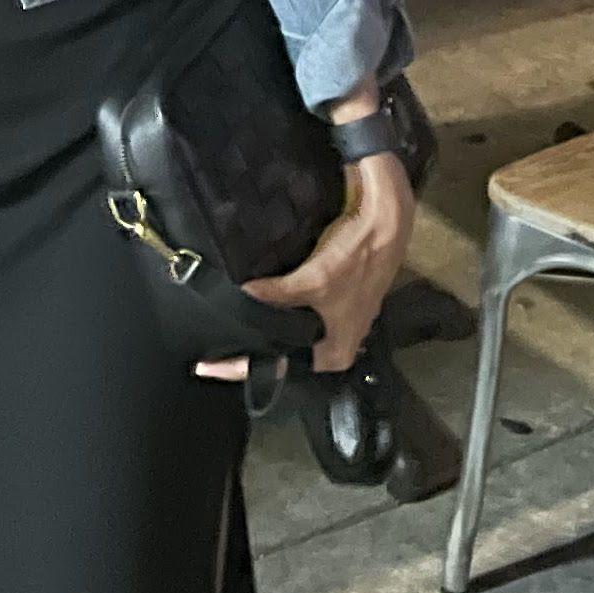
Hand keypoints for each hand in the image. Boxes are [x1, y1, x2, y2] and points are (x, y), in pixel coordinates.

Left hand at [197, 154, 414, 378]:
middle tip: (213, 342)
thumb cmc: (355, 259)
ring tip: (226, 322)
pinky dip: (275, 306)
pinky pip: (295, 311)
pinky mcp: (331, 298)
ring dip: (264, 325)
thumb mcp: (314, 281)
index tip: (209, 366)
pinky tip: (252, 298)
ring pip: (289, 331)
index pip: (280, 371)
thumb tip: (241, 297)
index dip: (243, 368)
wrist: (384, 221)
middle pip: (285, 353)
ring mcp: (334, 321)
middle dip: (253, 347)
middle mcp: (334, 344)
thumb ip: (277, 296)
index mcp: (333, 354)